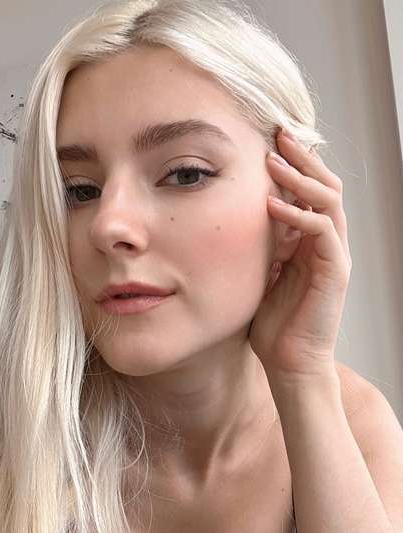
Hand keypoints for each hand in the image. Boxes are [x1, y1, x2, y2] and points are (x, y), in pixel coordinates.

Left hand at [248, 128, 351, 386]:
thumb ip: (258, 247)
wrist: (290, 364)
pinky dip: (298, 214)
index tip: (265, 140)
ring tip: (274, 159)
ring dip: (301, 177)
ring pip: (328, 200)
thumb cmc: (273, 326)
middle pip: (324, 185)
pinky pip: (322, 231)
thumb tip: (232, 218)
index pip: (309, 190)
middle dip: (301, 157)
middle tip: (277, 132)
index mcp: (310, 242)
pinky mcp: (335, 271)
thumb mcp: (259, 275)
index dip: (293, 164)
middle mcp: (327, 243)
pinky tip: (272, 204)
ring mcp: (334, 256)